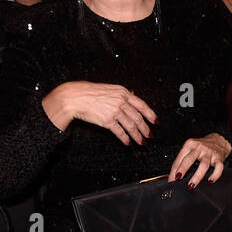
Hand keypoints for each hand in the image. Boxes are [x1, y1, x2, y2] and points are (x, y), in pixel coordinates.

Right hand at [41, 81, 156, 142]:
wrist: (75, 97)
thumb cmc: (89, 92)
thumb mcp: (109, 88)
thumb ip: (122, 93)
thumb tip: (133, 94)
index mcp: (123, 92)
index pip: (142, 105)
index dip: (151, 115)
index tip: (156, 122)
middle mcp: (121, 101)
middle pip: (138, 118)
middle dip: (145, 129)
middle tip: (150, 136)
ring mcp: (114, 111)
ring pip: (131, 126)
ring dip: (138, 136)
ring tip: (141, 142)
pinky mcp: (107, 121)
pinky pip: (120, 132)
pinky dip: (125, 138)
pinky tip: (128, 143)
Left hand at [168, 134, 230, 186]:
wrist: (218, 141)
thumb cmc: (202, 147)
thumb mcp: (190, 148)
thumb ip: (182, 159)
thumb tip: (174, 175)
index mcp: (190, 145)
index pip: (180, 158)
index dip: (174, 170)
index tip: (172, 180)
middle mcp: (199, 148)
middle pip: (190, 159)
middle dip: (183, 169)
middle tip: (178, 179)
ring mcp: (209, 153)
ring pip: (203, 165)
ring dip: (197, 176)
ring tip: (192, 185)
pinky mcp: (219, 158)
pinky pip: (218, 167)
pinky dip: (215, 175)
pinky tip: (210, 180)